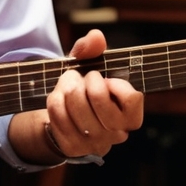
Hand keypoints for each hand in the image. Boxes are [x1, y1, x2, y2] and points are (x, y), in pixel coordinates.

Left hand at [42, 28, 142, 159]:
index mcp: (131, 116)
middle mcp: (117, 133)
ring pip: (75, 104)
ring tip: (67, 86)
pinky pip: (58, 114)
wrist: (64, 116)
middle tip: (80, 78)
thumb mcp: (89, 66)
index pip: (131, 97)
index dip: (113, 82)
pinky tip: (58, 100)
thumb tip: (96, 37)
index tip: (104, 79)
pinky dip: (54, 101)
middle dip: (83, 79)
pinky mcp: (73, 148)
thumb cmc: (84, 89)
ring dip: (66, 87)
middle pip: (98, 97)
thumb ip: (93, 50)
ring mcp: (95, 144)